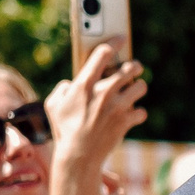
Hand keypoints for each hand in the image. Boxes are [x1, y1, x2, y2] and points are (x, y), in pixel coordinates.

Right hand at [46, 44, 148, 171]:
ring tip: (132, 90)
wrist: (79, 156)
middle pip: (129, 68)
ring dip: (138, 87)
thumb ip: (63, 88)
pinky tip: (129, 114)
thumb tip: (73, 83)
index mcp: (84, 85)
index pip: (103, 54)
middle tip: (132, 67)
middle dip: (133, 65)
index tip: (121, 38)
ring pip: (140, 87)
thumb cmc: (64, 129)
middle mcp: (103, 93)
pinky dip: (137, 113)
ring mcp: (117, 107)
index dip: (114, 43)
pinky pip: (141, 111)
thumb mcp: (53, 104)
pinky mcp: (126, 122)